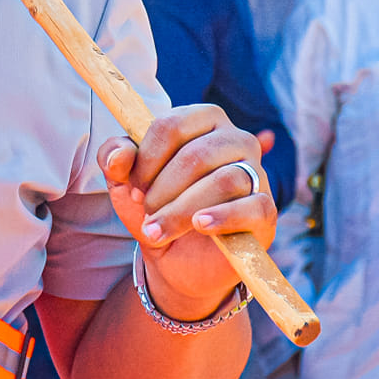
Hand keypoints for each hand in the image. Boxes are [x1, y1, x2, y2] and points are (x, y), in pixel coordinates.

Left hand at [98, 104, 276, 320]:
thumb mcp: (125, 182)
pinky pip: (252, 206)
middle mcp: (235, 139)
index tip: (134, 188)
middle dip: (163, 189)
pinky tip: (201, 226)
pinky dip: (222, 217)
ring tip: (159, 230)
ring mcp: (256, 173)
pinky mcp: (265, 209)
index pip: (172, 125)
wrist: (177, 257)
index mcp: (202, 120)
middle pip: (197, 154)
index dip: (146, 159)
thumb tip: (119, 155)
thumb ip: (114, 158)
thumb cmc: (156, 206)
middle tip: (147, 211)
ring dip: (182, 210)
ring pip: (224, 180)